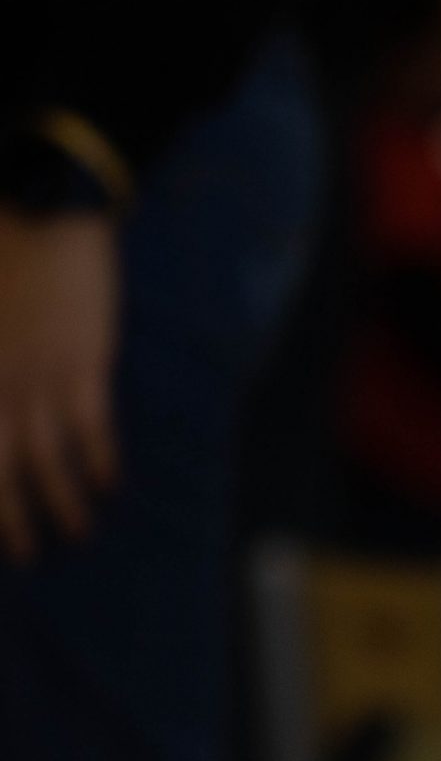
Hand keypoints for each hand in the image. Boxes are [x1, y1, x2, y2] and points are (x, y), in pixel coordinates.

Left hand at [0, 209, 118, 563]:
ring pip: (43, 457)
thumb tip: (3, 403)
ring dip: (60, 503)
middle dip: (11, 518)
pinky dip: (98, 461)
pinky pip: (89, 426)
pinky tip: (109, 486)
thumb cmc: (2, 248)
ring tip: (77, 534)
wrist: (45, 205)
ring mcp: (36, 373)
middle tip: (26, 554)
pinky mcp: (82, 361)